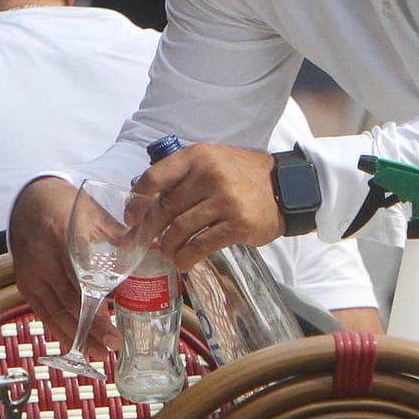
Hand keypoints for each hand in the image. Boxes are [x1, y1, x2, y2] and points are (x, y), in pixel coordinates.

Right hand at [10, 177, 119, 354]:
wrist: (30, 205)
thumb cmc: (68, 209)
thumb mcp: (95, 214)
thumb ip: (120, 236)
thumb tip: (155, 249)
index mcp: (62, 236)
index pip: (79, 276)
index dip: (95, 303)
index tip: (113, 319)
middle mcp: (42, 258)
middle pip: (69, 300)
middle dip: (91, 327)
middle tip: (113, 344)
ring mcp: (31, 273)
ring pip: (55, 312)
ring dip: (77, 335)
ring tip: (99, 353)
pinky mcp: (26, 285)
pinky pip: (44, 313)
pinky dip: (60, 330)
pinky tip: (76, 345)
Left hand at [134, 144, 282, 270]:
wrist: (286, 188)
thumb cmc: (243, 176)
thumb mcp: (213, 161)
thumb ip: (185, 175)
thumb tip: (149, 201)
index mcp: (198, 157)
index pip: (156, 177)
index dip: (138, 200)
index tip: (132, 217)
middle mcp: (210, 175)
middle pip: (165, 208)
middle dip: (149, 230)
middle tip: (142, 243)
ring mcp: (225, 200)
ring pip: (180, 229)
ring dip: (168, 247)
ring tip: (168, 253)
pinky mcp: (237, 223)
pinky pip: (201, 245)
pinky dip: (187, 257)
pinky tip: (184, 262)